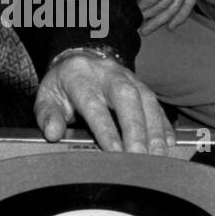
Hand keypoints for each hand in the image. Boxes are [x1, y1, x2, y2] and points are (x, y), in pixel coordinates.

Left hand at [34, 54, 174, 154]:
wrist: (79, 59)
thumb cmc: (62, 86)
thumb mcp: (46, 98)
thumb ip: (48, 116)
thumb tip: (53, 133)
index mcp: (79, 75)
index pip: (93, 103)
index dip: (105, 128)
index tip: (114, 151)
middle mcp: (107, 73)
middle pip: (126, 97)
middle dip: (135, 128)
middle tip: (139, 156)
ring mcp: (128, 77)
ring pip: (146, 99)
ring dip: (153, 129)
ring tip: (157, 156)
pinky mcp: (141, 85)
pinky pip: (156, 104)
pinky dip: (163, 125)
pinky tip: (168, 144)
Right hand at [126, 0, 196, 34]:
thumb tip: (150, 3)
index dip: (181, 13)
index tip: (171, 27)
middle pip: (180, 3)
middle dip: (164, 19)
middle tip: (149, 30)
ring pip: (167, 4)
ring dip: (152, 16)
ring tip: (140, 24)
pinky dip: (146, 7)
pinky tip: (137, 11)